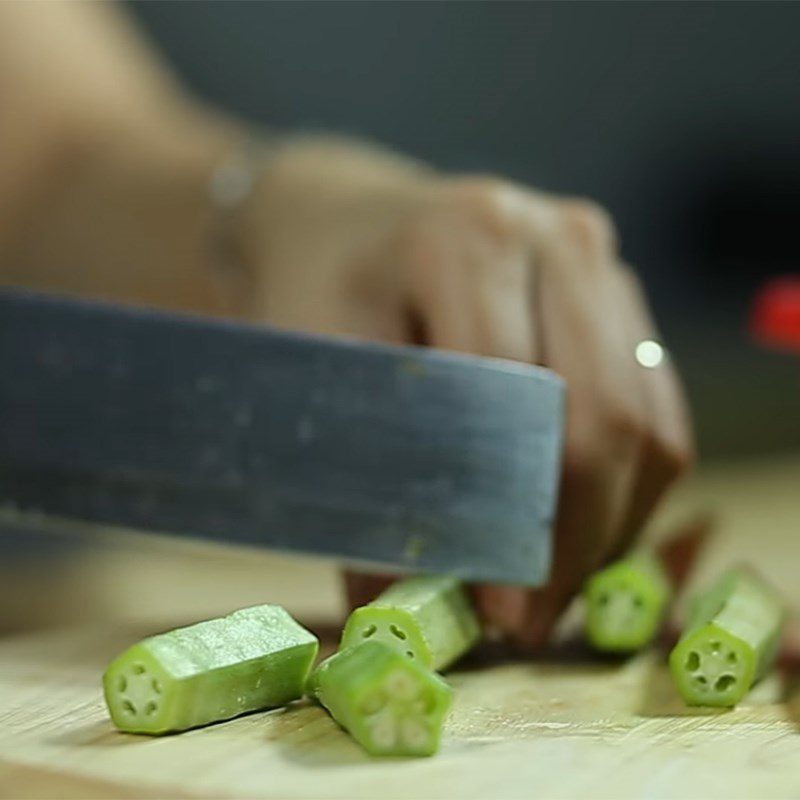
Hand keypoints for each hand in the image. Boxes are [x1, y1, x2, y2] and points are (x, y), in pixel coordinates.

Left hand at [244, 137, 694, 648]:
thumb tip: (398, 601)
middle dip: (577, 536)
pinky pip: (654, 405)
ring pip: (646, 419)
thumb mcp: (316, 361)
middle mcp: (556, 239)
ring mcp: (600, 263)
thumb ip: (359, 473)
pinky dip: (629, 482)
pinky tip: (583, 531)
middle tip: (533, 616)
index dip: (516, 515)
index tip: (498, 605)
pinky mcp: (618, 296)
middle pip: (603, 413)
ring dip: (613, 521)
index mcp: (468, 238)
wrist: (349, 220)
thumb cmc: (322, 285)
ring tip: (559, 588)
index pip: (518, 396)